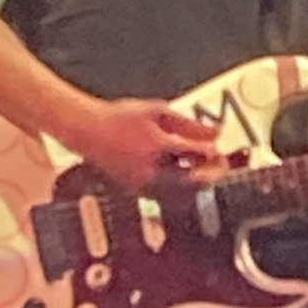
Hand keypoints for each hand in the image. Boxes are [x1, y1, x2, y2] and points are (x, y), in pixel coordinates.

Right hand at [71, 97, 220, 194]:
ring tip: (201, 168)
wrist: (87, 131)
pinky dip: (180, 187)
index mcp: (156, 145)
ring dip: (197, 182)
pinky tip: (182, 173)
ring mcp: (142, 183)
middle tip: (219, 164)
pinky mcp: (136, 192)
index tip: (218, 149)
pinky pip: (166, 195)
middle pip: (192, 181)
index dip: (212, 153)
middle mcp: (149, 169)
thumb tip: (217, 133)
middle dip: (211, 174)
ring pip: (181, 193)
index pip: (195, 154)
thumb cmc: (121, 118)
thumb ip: (188, 123)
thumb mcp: (157, 112)